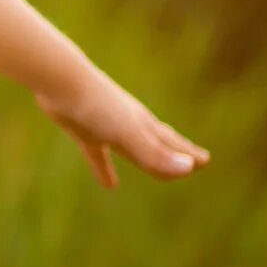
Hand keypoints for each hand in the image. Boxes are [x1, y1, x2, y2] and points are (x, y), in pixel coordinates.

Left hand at [35, 70, 209, 187]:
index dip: (188, 155)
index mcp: (144, 125)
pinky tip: (109, 185)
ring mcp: (108, 125)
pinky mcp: (84, 130)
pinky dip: (106, 169)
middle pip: (159, 142)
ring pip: (132, 148)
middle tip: (193, 161)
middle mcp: (130, 124)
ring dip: (145, 160)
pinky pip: (99, 155)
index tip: (204, 162)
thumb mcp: (128, 134)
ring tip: (155, 172)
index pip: (172, 144)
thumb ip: (155, 154)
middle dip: (176, 153)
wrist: (61, 81)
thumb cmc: (98, 106)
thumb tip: (189, 168)